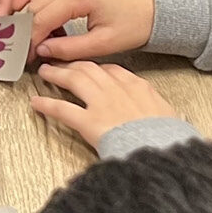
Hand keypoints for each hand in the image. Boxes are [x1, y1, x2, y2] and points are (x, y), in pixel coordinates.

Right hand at [29, 0, 153, 60]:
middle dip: (31, 29)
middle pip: (35, 6)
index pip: (40, 19)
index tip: (30, 55)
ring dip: (38, 19)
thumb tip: (44, 51)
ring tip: (47, 40)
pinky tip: (55, 27)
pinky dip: (46, 10)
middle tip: (34, 50)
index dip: (31, 40)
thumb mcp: (102, 44)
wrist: (155, 7)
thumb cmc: (137, 21)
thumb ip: (68, 49)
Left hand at [30, 61, 178, 149]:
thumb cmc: (168, 137)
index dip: (97, 67)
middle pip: (89, 68)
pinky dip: (47, 105)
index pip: (113, 70)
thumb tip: (175, 116)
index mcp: (138, 86)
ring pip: (73, 80)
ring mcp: (101, 103)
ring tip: (45, 73)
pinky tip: (36, 103)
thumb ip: (166, 113)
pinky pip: (62, 109)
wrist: (162, 149)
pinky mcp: (89, 121)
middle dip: (73, 64)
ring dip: (57, 74)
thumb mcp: (171, 118)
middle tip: (60, 63)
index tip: (89, 66)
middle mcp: (117, 89)